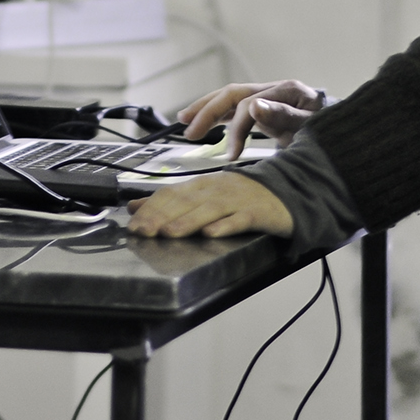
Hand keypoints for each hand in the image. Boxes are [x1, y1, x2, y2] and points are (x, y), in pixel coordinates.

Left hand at [127, 173, 292, 239]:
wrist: (286, 194)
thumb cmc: (242, 198)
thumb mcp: (204, 195)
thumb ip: (170, 201)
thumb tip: (135, 206)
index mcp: (202, 185)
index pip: (171, 193)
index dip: (151, 208)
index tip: (133, 223)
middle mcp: (217, 189)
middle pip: (186, 201)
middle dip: (162, 216)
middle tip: (142, 230)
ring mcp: (238, 200)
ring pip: (209, 209)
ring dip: (187, 221)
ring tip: (169, 233)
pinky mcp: (258, 213)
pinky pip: (240, 219)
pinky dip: (225, 226)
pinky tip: (211, 233)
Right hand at [176, 80, 327, 157]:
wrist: (341, 129)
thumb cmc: (328, 129)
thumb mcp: (312, 125)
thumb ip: (285, 116)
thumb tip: (256, 106)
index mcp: (286, 90)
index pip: (250, 104)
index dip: (238, 128)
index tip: (232, 153)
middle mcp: (273, 89)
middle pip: (233, 94)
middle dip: (209, 111)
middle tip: (190, 131)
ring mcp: (266, 96)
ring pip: (229, 97)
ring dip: (206, 108)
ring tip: (184, 120)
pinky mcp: (263, 106)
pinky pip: (235, 107)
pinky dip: (217, 114)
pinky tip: (202, 121)